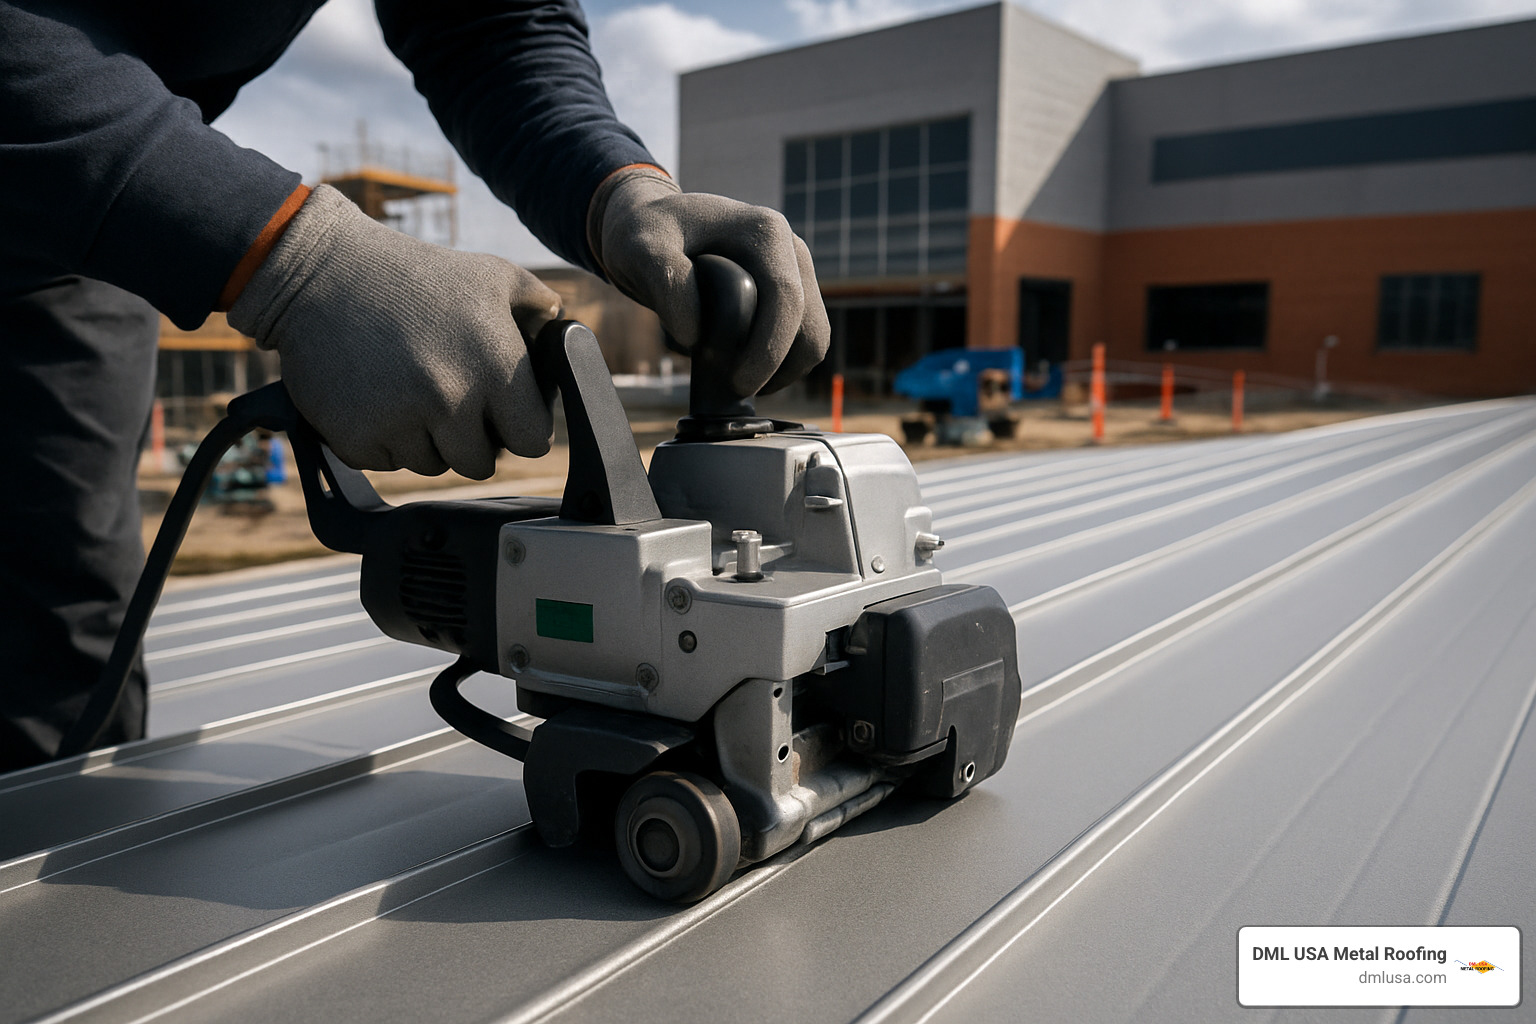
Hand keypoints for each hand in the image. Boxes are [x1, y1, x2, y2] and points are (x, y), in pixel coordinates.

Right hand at [229, 185, 560, 478]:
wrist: (320, 273)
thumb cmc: (414, 274)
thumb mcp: (491, 275)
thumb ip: (540, 305)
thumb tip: (566, 331)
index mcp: (494, 366)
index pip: (532, 441)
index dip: (520, 429)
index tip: (504, 415)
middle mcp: (449, 399)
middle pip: (482, 463)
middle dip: (473, 440)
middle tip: (451, 399)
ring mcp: (399, 421)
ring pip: (433, 466)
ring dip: (427, 440)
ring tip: (409, 388)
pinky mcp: (355, 437)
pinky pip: (386, 462)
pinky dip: (383, 439)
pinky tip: (376, 395)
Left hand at [589, 167, 829, 395]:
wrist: (652, 224)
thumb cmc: (646, 233)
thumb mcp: (641, 248)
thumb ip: (667, 282)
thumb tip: (694, 333)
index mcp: (765, 231)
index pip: (786, 299)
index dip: (768, 350)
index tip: (737, 383)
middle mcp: (790, 248)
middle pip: (811, 326)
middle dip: (778, 367)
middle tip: (735, 389)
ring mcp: (795, 271)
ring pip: (813, 337)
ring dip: (784, 369)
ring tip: (738, 382)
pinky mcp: (792, 291)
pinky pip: (803, 339)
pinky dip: (782, 364)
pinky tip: (746, 370)